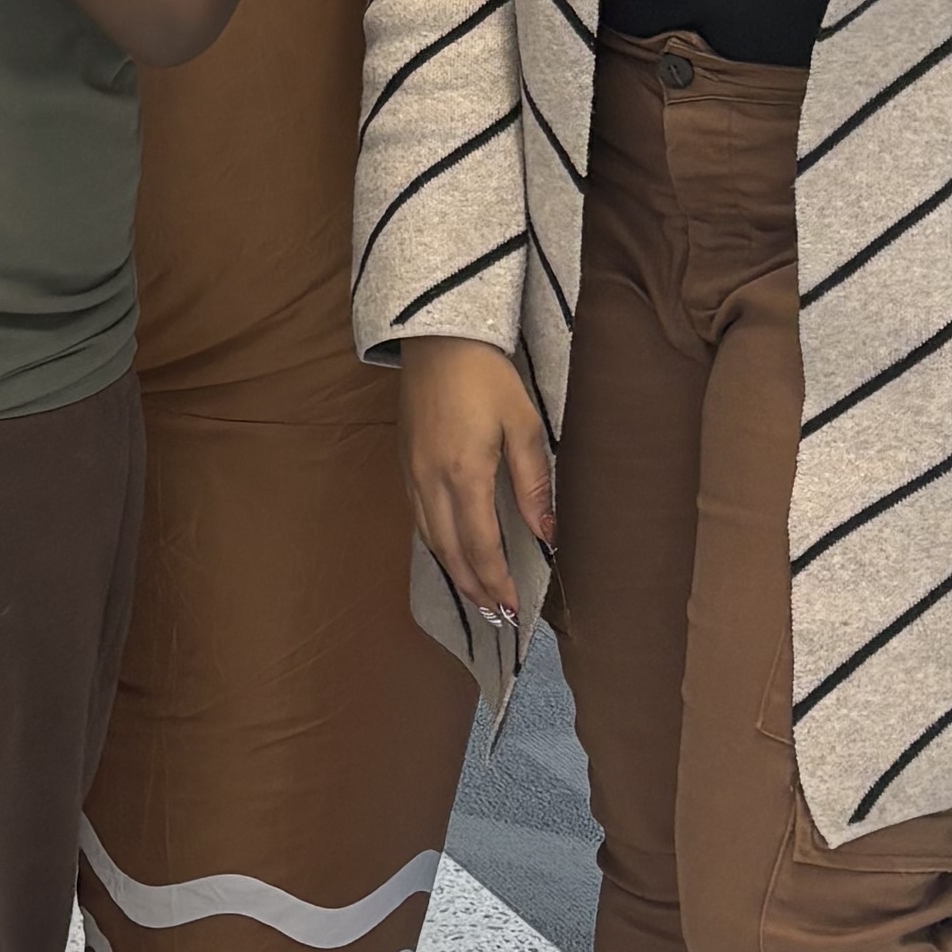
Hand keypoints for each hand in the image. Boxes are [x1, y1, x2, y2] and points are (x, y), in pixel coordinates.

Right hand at [399, 335, 552, 628]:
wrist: (437, 338)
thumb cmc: (487, 376)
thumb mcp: (523, 425)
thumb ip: (533, 484)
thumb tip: (547, 533)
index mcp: (464, 475)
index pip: (480, 546)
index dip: (498, 582)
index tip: (514, 609)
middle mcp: (430, 482)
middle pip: (450, 552)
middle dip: (475, 587)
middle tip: (497, 613)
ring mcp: (412, 473)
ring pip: (429, 538)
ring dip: (453, 570)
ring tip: (476, 592)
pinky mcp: (404, 462)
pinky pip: (418, 517)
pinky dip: (436, 544)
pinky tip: (450, 549)